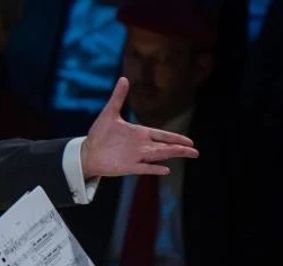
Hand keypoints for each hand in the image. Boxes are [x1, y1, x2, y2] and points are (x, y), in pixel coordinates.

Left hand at [80, 77, 198, 177]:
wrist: (87, 152)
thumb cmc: (99, 134)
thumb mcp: (109, 113)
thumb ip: (118, 97)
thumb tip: (123, 78)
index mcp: (139, 133)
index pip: (161, 135)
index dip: (175, 137)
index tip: (189, 141)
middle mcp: (140, 146)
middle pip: (165, 147)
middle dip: (180, 148)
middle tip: (195, 151)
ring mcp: (135, 157)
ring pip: (159, 156)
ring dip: (173, 155)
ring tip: (189, 154)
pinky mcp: (128, 167)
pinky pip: (144, 168)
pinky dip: (154, 169)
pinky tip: (166, 170)